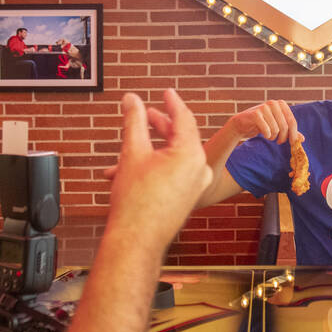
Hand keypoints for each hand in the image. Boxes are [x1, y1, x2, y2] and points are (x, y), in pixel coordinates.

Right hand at [106, 89, 211, 249]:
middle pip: (182, 136)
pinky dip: (163, 162)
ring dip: (159, 144)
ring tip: (138, 139)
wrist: (137, 240)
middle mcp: (200, 169)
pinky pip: (179, 171)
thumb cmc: (134, 200)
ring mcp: (197, 185)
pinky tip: (142, 164)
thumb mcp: (132, 152)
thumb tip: (131, 99)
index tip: (166, 92)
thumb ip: (134, 121)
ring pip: (179, 155)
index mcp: (191, 154)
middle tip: (146, 113)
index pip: (184, 118)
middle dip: (162, 124)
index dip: (172, 103)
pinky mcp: (191, 196)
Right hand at [227, 99, 298, 144]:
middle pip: (285, 126)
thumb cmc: (262, 124)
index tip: (292, 142)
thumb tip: (302, 139)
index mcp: (281, 104)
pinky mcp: (256, 114)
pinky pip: (267, 130)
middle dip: (283, 137)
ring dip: (273, 137)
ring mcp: (264, 107)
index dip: (293, 134)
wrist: (242, 123)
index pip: (292, 121)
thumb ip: (290, 131)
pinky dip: (266, 135)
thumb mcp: (277, 126)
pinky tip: (264, 134)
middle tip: (279, 142)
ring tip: (269, 136)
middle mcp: (273, 103)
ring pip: (276, 129)